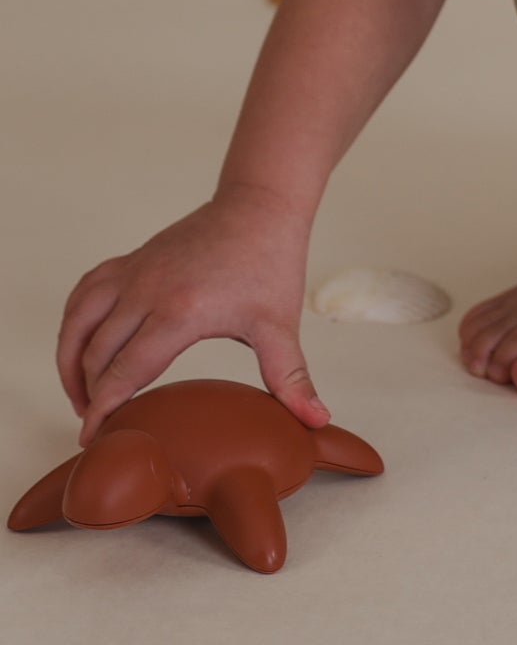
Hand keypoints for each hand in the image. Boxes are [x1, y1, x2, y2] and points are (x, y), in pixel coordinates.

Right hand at [58, 186, 329, 446]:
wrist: (261, 205)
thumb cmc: (271, 263)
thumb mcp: (280, 325)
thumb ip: (292, 378)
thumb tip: (318, 419)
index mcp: (180, 313)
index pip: (124, 372)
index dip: (103, 410)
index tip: (94, 439)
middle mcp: (146, 290)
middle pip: (95, 352)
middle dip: (88, 395)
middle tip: (95, 425)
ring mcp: (135, 271)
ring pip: (79, 320)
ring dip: (70, 359)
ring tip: (80, 393)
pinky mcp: (132, 258)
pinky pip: (85, 290)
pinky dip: (74, 320)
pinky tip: (82, 343)